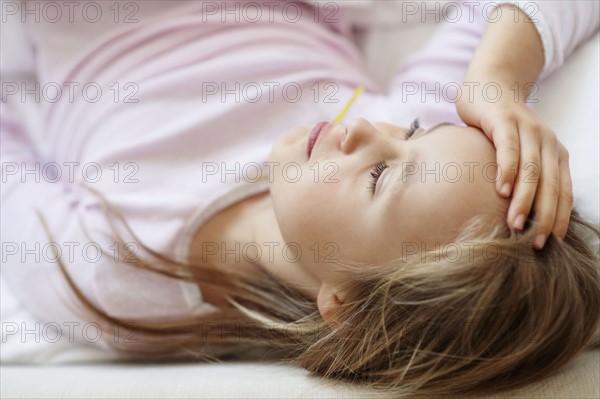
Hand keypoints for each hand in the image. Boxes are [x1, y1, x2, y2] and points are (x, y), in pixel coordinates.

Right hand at [457, 92, 572, 248]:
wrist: (489, 85)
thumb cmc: (499, 128)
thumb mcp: (518, 153)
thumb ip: (522, 177)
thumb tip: (517, 216)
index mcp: (555, 153)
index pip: (562, 191)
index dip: (559, 217)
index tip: (550, 242)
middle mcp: (547, 141)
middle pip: (550, 184)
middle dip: (544, 216)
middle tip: (533, 242)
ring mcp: (527, 129)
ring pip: (532, 170)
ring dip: (525, 200)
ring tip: (515, 224)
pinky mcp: (504, 120)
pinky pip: (509, 148)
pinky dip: (508, 170)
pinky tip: (502, 190)